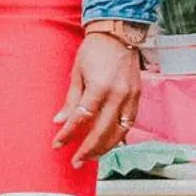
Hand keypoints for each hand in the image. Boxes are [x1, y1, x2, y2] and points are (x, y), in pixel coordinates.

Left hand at [51, 32, 142, 167]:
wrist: (118, 33)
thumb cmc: (94, 51)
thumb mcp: (77, 73)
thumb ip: (71, 100)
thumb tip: (60, 121)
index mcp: (100, 87)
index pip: (82, 118)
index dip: (68, 134)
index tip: (58, 144)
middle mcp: (118, 95)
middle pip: (102, 131)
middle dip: (88, 149)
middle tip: (76, 162)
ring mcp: (131, 97)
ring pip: (119, 132)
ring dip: (104, 148)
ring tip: (91, 157)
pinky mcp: (138, 97)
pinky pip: (129, 123)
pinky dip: (118, 136)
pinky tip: (108, 143)